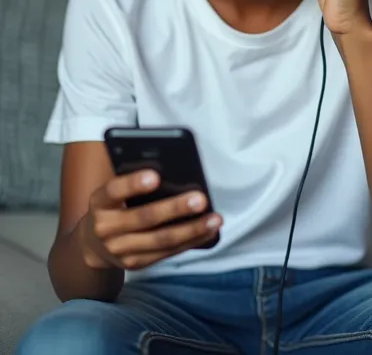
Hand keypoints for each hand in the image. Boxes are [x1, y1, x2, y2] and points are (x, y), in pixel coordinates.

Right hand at [79, 170, 221, 270]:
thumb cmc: (112, 206)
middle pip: (144, 218)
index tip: (156, 175)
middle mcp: (105, 228)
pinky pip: (167, 253)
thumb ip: (132, 183)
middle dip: (175, 209)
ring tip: (215, 218)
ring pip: (161, 240)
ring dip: (191, 230)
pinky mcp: (136, 263)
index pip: (114, 190)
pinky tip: (208, 231)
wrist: (91, 244)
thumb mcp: (112, 192)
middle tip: (201, 198)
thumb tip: (172, 173)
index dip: (133, 183)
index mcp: (99, 202)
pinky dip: (190, 241)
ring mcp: (120, 250)